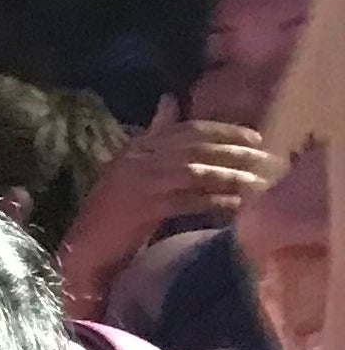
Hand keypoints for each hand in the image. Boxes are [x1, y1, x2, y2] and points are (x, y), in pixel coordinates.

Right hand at [59, 102, 281, 305]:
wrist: (83, 249)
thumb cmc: (112, 214)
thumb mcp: (133, 167)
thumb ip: (154, 135)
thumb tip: (169, 100)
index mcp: (138, 148)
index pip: (187, 129)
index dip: (223, 131)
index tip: (254, 136)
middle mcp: (139, 159)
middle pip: (196, 148)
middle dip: (234, 151)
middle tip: (265, 158)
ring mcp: (140, 183)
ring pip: (195, 171)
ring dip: (230, 176)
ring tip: (257, 181)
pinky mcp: (143, 208)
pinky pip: (187, 200)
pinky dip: (214, 201)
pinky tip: (235, 205)